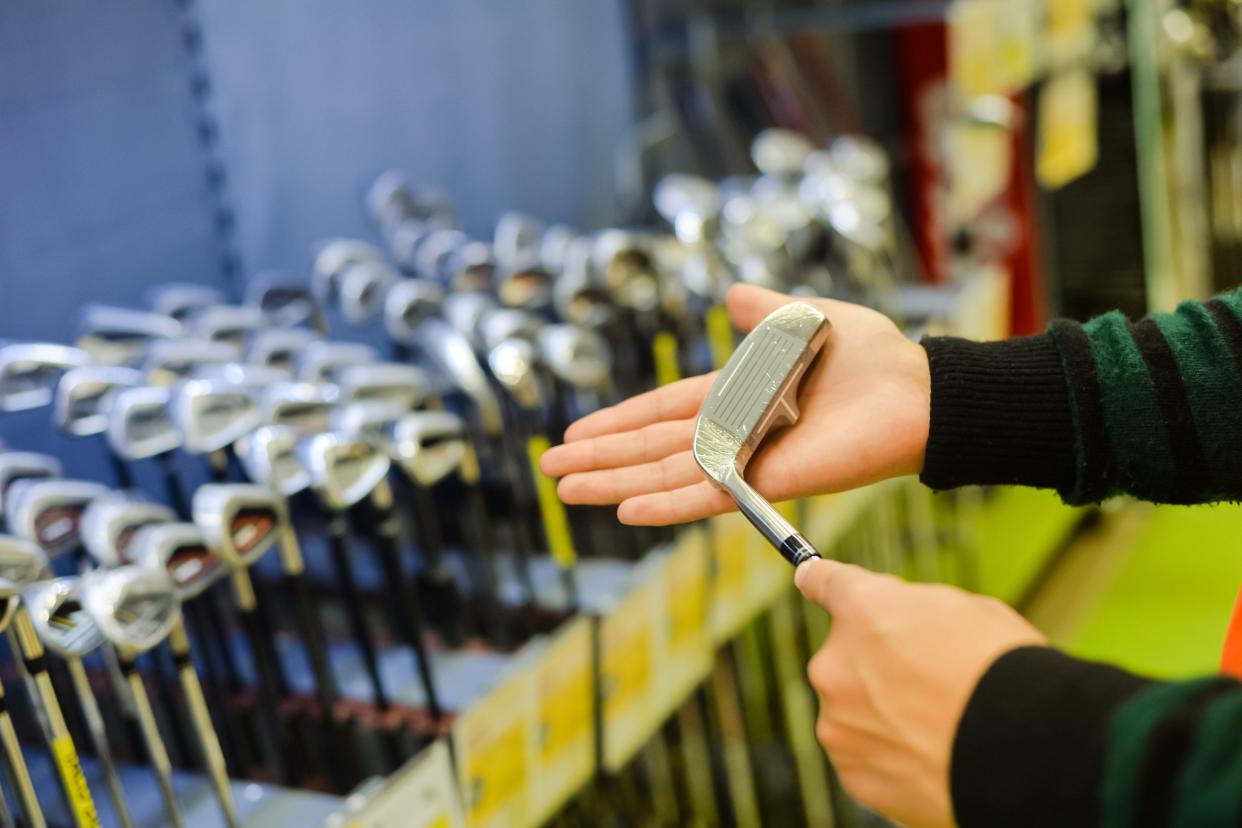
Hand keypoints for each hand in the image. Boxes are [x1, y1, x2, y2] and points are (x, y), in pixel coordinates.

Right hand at [539, 283, 930, 524]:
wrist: (917, 388)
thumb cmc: (870, 356)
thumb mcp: (804, 318)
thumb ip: (765, 311)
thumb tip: (733, 292)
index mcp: (736, 395)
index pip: (662, 411)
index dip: (618, 421)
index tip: (577, 431)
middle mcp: (733, 432)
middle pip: (651, 448)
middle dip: (600, 458)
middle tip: (551, 468)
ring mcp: (747, 458)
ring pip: (666, 475)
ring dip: (615, 483)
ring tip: (567, 491)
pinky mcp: (767, 478)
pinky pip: (708, 496)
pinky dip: (666, 506)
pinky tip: (626, 511)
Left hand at [796, 559, 1046, 827]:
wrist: (1024, 752)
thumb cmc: (1007, 670)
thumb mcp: (966, 611)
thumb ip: (913, 612)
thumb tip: (898, 622)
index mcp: (862, 610)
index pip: (824, 581)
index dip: (820, 578)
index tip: (808, 577)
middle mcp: (834, 664)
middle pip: (845, 658)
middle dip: (876, 667)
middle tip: (930, 682)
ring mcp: (839, 724)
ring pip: (854, 712)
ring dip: (883, 716)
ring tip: (941, 726)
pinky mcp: (853, 774)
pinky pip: (867, 757)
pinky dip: (892, 758)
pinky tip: (933, 757)